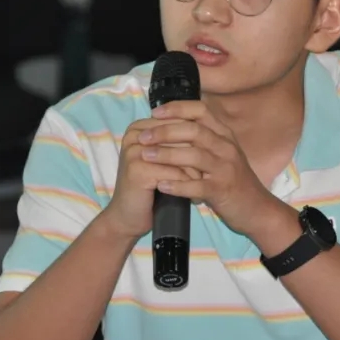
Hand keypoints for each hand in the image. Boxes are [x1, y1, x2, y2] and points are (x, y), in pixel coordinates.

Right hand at [100, 117, 201, 240]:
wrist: (128, 217)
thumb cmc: (149, 187)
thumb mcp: (163, 161)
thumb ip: (177, 143)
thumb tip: (210, 130)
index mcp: (140, 127)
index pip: (178, 122)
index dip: (198, 138)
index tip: (210, 155)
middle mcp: (135, 135)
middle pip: (180, 136)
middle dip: (199, 155)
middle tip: (211, 172)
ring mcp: (135, 152)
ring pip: (180, 154)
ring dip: (196, 172)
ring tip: (204, 184)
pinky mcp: (138, 170)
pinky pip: (174, 172)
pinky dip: (188, 185)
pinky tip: (195, 196)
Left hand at [138, 101, 276, 235]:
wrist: (256, 209)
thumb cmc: (233, 180)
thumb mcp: (223, 153)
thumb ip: (204, 139)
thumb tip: (174, 123)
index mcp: (225, 135)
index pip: (201, 111)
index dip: (177, 108)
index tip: (155, 112)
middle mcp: (227, 147)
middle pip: (194, 131)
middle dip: (165, 131)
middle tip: (143, 137)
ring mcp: (226, 169)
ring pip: (194, 156)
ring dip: (166, 155)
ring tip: (144, 156)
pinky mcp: (222, 190)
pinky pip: (197, 185)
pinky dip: (177, 185)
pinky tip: (161, 185)